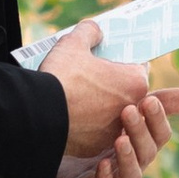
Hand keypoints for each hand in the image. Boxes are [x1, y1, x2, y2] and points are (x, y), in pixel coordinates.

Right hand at [46, 19, 178, 155]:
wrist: (39, 115)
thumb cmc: (62, 77)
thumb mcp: (73, 43)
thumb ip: (89, 32)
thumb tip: (95, 30)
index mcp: (134, 80)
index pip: (138, 67)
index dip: (124, 62)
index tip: (112, 61)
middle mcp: (131, 108)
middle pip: (127, 92)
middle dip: (115, 85)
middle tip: (95, 78)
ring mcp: (114, 130)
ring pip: (113, 114)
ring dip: (103, 107)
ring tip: (81, 98)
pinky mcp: (97, 147)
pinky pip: (96, 132)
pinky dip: (88, 125)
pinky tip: (72, 116)